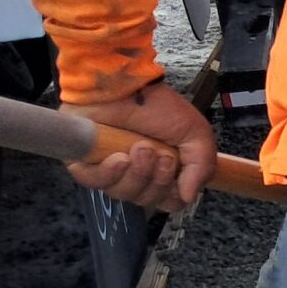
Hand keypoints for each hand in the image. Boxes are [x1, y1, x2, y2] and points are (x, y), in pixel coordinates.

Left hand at [67, 80, 215, 214]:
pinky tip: (118, 157)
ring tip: (138, 148)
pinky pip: (95, 184)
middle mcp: (136, 174)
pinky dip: (109, 174)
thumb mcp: (195, 134)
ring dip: (135, 174)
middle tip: (157, 153)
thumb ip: (202, 167)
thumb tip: (188, 197)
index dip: (171, 194)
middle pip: (146, 201)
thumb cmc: (158, 105)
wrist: (122, 85)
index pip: (167, 202)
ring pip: (122, 194)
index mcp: (162, 170)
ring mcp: (109, 169)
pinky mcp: (84, 162)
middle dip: (156, 179)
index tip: (174, 169)